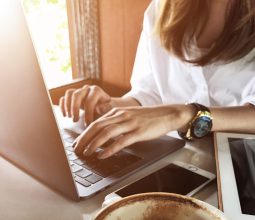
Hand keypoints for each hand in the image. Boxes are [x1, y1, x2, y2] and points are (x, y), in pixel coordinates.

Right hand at [59, 85, 111, 124]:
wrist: (106, 104)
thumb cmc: (108, 108)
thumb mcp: (109, 109)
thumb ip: (106, 109)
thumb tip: (99, 108)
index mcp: (97, 91)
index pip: (89, 100)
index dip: (88, 113)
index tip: (87, 124)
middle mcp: (87, 89)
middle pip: (77, 94)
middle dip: (74, 109)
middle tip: (75, 121)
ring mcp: (79, 91)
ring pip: (69, 93)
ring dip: (67, 106)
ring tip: (69, 117)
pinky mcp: (73, 96)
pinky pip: (64, 97)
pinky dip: (63, 106)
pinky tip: (65, 115)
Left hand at [73, 105, 191, 158]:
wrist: (167, 114)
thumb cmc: (147, 117)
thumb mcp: (128, 115)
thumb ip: (115, 122)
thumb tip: (102, 133)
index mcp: (117, 112)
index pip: (95, 122)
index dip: (84, 134)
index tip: (77, 143)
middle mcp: (121, 116)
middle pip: (97, 127)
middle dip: (84, 139)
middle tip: (76, 150)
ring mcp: (130, 123)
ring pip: (107, 132)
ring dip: (94, 144)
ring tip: (86, 153)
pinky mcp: (139, 132)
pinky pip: (121, 141)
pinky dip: (110, 149)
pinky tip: (103, 155)